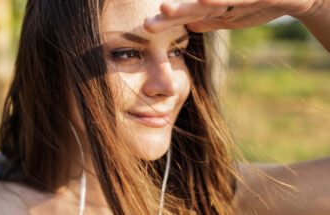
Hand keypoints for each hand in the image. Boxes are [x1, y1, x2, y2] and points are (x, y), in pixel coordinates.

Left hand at [144, 0, 318, 32]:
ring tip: (165, 9)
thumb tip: (188, 27)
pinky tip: (203, 1)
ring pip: (209, 2)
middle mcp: (220, 1)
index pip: (186, 16)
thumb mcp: (232, 18)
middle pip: (192, 8)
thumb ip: (209, 20)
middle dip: (170, 15)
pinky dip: (219, 1)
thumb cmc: (260, 5)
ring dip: (187, 6)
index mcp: (214, 9)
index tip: (146, 28)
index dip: (166, 22)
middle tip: (146, 25)